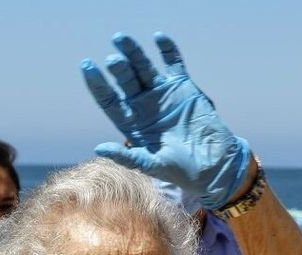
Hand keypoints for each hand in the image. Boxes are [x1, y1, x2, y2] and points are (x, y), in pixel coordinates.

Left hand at [81, 32, 250, 208]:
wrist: (214, 164)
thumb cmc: (181, 170)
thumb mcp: (152, 165)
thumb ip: (128, 156)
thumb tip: (98, 148)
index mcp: (132, 123)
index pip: (109, 99)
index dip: (97, 84)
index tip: (87, 66)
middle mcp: (143, 105)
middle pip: (125, 80)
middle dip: (118, 68)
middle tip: (112, 60)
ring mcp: (162, 94)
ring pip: (144, 67)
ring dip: (133, 52)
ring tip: (121, 39)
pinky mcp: (182, 87)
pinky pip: (173, 63)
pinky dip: (167, 49)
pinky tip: (158, 37)